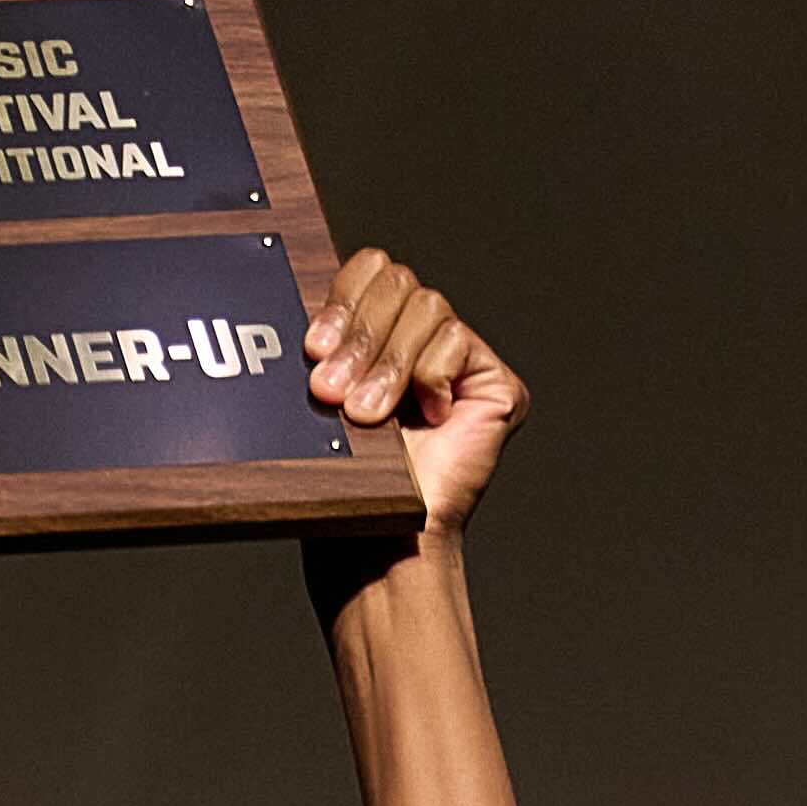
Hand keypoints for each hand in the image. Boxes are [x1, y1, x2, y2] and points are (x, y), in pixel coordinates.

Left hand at [304, 242, 520, 538]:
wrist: (380, 536)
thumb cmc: (349, 477)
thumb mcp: (325, 392)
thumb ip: (329, 340)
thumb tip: (311, 301)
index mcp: (380, 330)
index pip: (373, 269)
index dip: (344, 299)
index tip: (314, 347)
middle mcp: (422, 338)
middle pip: (399, 282)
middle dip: (361, 337)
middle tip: (332, 390)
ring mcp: (461, 359)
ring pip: (427, 307)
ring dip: (389, 364)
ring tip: (368, 415)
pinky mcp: (495, 382)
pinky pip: (457, 340)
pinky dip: (431, 376)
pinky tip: (426, 416)